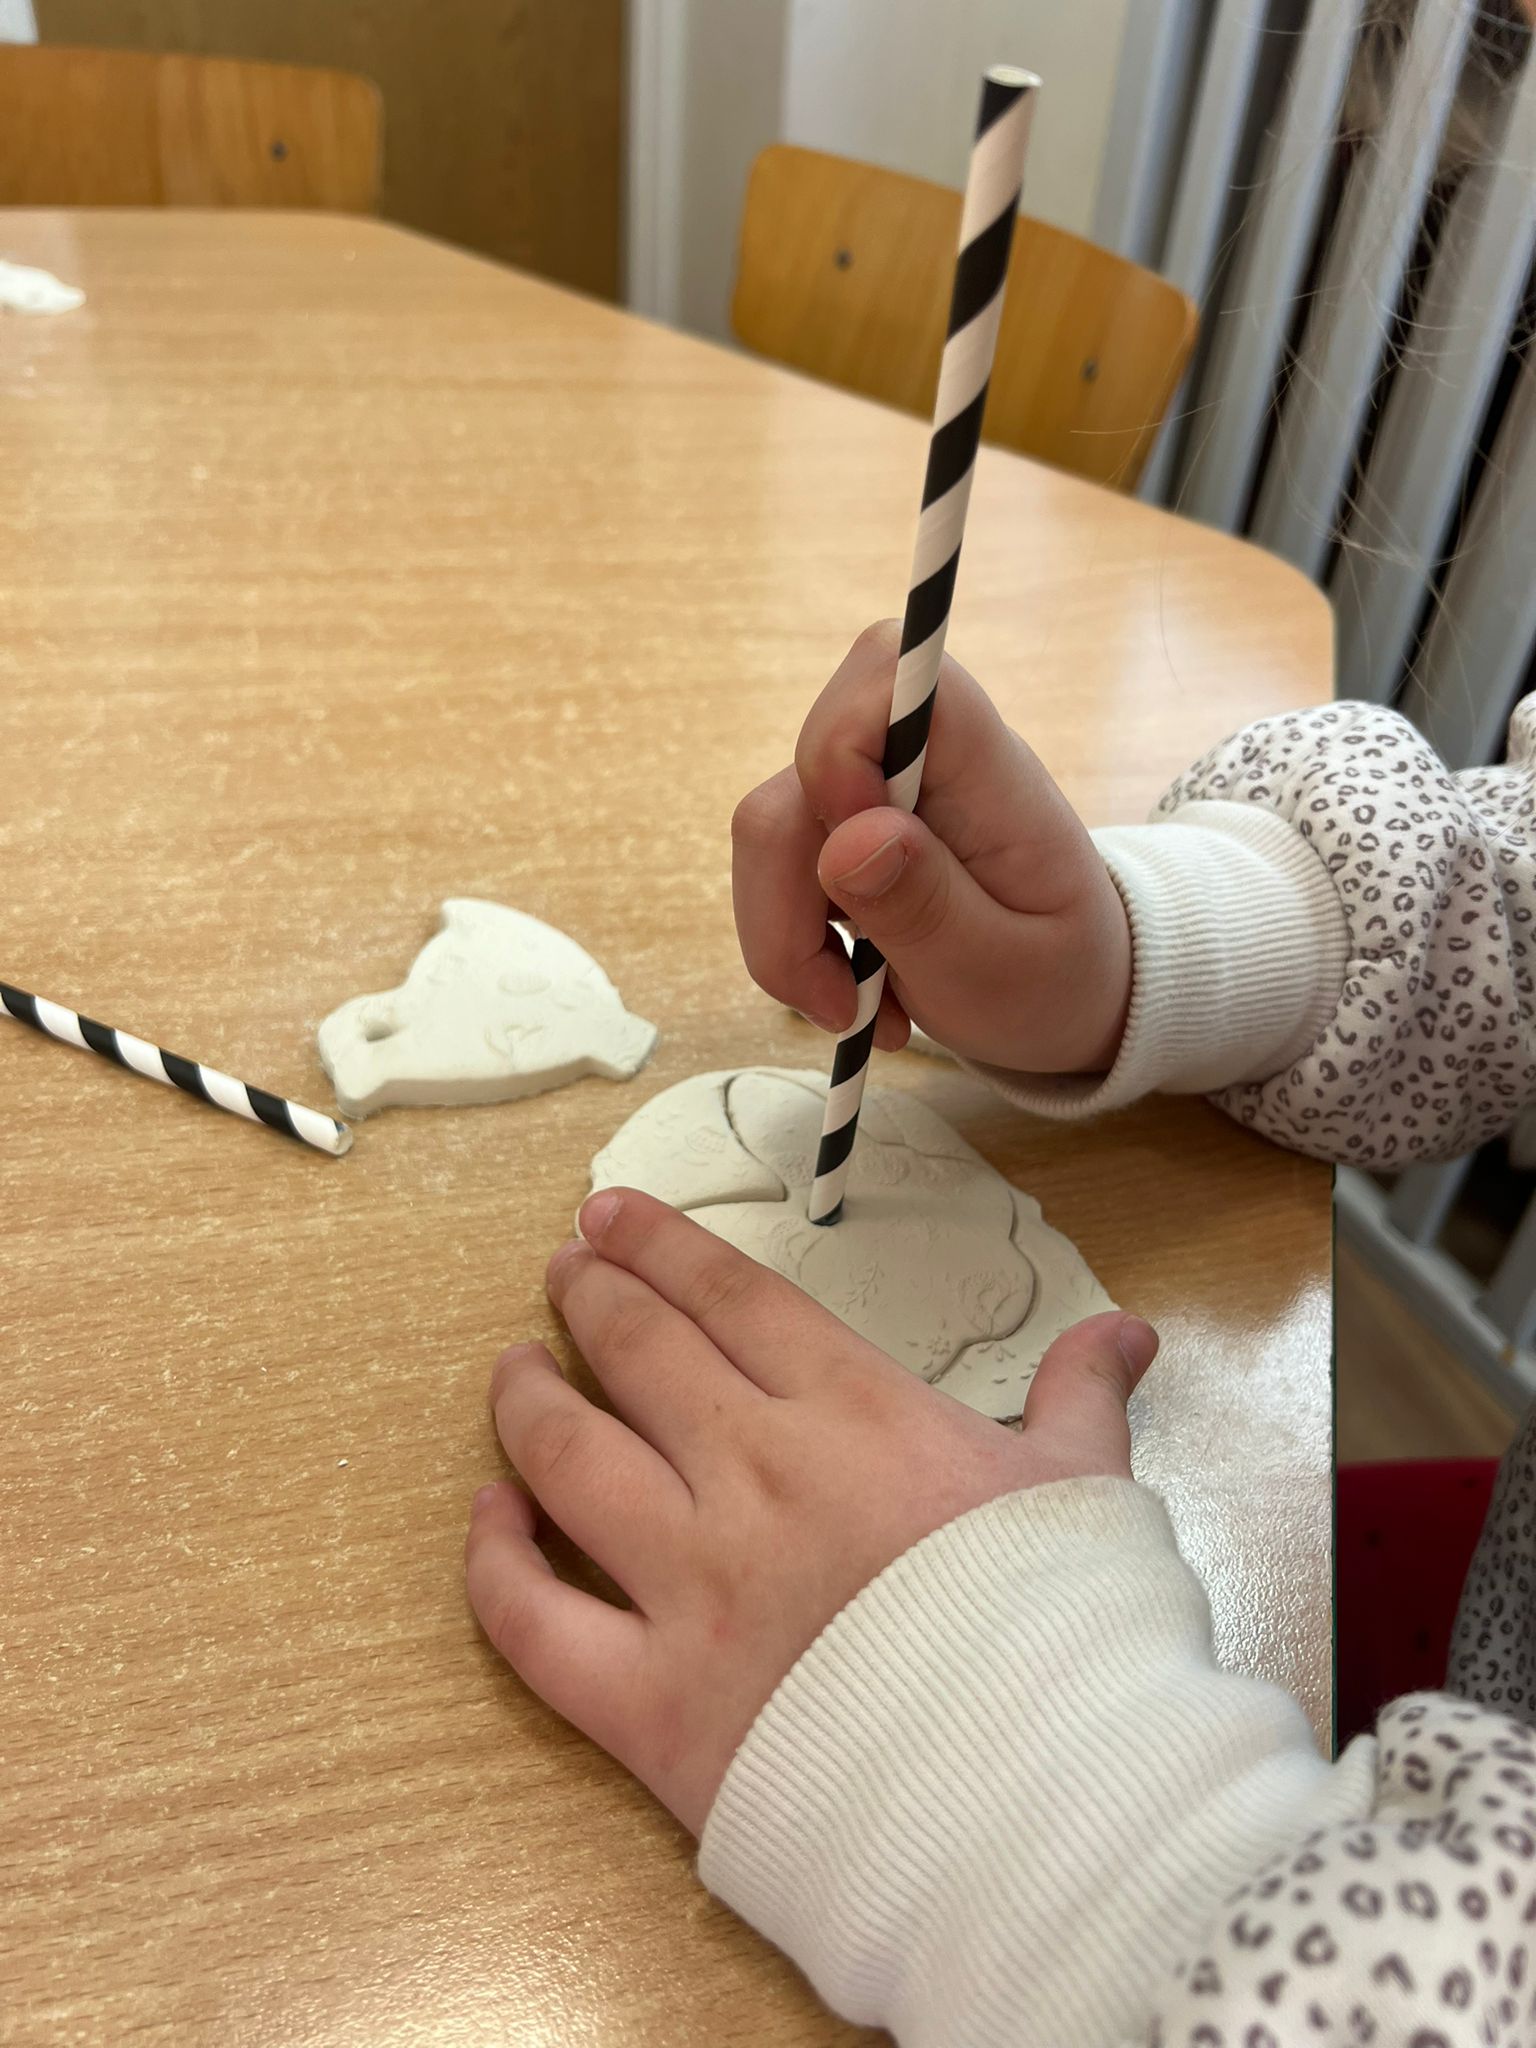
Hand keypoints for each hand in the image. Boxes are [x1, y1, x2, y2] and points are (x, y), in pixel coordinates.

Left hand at [465, 1186, 1158, 1835]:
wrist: (1048, 1802)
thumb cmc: (1074, 1634)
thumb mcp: (1089, 1489)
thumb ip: (1081, 1399)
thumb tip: (1125, 1332)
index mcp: (853, 1416)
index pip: (731, 1297)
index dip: (660, 1245)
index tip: (611, 1215)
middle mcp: (753, 1477)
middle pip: (639, 1356)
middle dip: (589, 1297)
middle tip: (564, 1270)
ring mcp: (691, 1587)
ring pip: (567, 1461)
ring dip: (527, 1401)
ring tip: (512, 1368)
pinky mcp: (651, 1704)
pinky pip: (532, 1620)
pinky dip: (493, 1561)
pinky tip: (488, 1517)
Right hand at [732, 620, 1132, 1072]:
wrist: (1071, 1000)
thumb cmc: (1055, 980)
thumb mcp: (1003, 975)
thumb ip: (927, 907)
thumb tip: (849, 837)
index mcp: (987, 775)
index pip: (885, 676)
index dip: (836, 753)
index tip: (851, 868)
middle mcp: (924, 766)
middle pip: (802, 774)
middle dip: (790, 900)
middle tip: (842, 1003)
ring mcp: (878, 797)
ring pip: (772, 829)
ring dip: (790, 939)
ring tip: (857, 1010)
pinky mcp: (847, 833)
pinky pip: (778, 868)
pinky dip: (795, 943)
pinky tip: (853, 992)